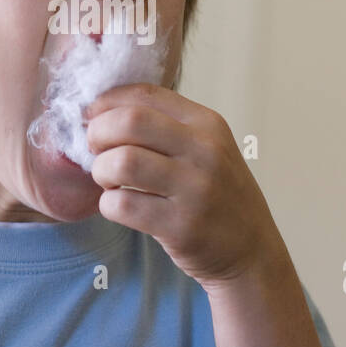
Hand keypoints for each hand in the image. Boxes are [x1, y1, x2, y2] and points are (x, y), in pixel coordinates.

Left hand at [84, 82, 283, 290]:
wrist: (252, 252)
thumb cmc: (219, 196)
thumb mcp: (208, 150)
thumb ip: (168, 128)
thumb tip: (104, 111)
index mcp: (208, 124)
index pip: (145, 94)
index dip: (108, 101)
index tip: (93, 116)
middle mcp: (205, 151)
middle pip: (129, 121)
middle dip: (98, 133)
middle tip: (96, 151)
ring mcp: (196, 189)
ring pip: (122, 162)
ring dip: (101, 170)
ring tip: (108, 181)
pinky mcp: (181, 227)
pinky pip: (122, 205)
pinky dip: (108, 204)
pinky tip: (119, 207)